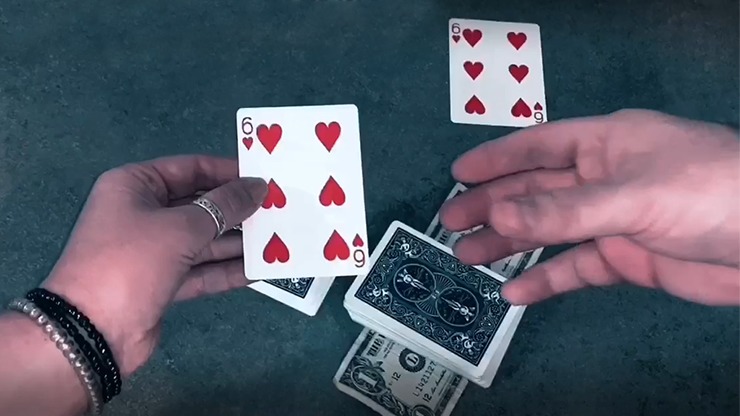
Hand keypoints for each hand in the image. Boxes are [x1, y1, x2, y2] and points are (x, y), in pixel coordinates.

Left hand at [40, 155, 266, 376]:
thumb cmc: (132, 261)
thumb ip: (224, 206)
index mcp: (135, 186)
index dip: (228, 172)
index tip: (265, 178)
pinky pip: (201, 269)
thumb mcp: (181, 227)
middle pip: (199, 204)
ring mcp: (152, 251)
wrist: (93, 331)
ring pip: (203, 239)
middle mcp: (142, 213)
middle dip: (236, 209)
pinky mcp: (162, 282)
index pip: (190, 168)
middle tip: (278, 209)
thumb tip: (259, 186)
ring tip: (278, 238)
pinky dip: (226, 270)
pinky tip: (259, 269)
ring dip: (237, 241)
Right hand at [440, 109, 739, 305]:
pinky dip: (546, 280)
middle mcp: (603, 179)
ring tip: (469, 256)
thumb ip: (563, 209)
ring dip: (509, 243)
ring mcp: (613, 221)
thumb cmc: (711, 191)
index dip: (496, 159)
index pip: (539, 146)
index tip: (458, 174)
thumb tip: (499, 212)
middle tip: (452, 223)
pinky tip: (517, 291)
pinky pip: (576, 269)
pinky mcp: (626, 259)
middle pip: (535, 191)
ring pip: (549, 232)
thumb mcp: (631, 194)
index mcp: (605, 144)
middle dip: (493, 205)